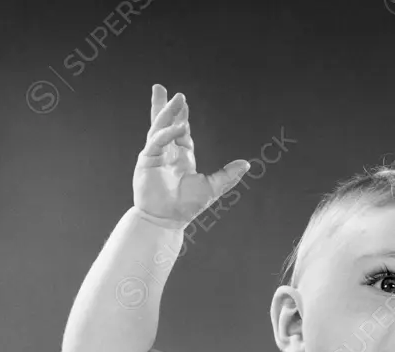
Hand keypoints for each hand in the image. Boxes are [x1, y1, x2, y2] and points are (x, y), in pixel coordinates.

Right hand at [132, 84, 249, 228]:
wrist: (167, 219)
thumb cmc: (187, 207)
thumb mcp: (213, 187)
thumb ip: (228, 175)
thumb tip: (247, 165)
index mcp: (182, 158)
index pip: (181, 132)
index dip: (182, 117)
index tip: (183, 103)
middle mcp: (168, 153)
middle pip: (166, 124)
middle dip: (167, 107)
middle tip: (165, 89)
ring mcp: (156, 155)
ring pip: (159, 127)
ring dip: (165, 111)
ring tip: (171, 96)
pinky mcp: (147, 160)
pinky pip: (157, 141)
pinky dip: (167, 133)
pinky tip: (178, 126)